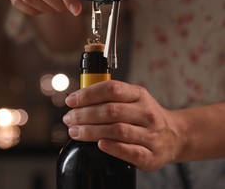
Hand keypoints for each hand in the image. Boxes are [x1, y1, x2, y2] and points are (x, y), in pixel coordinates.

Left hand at [62, 80, 182, 171]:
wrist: (175, 136)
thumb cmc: (144, 116)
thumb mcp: (132, 99)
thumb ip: (110, 97)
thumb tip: (76, 101)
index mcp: (139, 94)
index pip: (111, 89)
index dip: (87, 94)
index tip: (71, 101)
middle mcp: (146, 113)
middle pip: (110, 111)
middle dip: (84, 115)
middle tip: (69, 119)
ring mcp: (151, 135)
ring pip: (117, 130)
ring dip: (91, 131)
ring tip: (75, 132)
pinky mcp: (151, 155)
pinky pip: (130, 151)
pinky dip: (113, 148)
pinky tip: (99, 145)